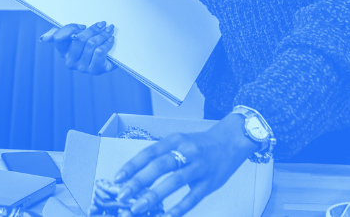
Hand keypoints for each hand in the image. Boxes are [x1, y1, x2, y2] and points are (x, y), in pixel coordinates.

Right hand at [39, 21, 115, 74]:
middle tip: (103, 24)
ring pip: (91, 44)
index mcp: (63, 51)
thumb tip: (43, 39)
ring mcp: (82, 67)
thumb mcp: (75, 35)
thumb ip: (60, 33)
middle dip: (92, 29)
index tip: (82, 26)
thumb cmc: (90, 44)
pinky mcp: (95, 70)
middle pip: (79, 39)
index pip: (59, 38)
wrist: (109, 57)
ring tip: (109, 30)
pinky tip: (110, 39)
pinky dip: (107, 43)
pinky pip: (99, 52)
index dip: (71, 29)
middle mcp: (70, 61)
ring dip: (102, 34)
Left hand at [111, 114, 258, 215]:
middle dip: (139, 181)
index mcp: (175, 140)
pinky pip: (193, 197)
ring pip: (174, 181)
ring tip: (137, 207)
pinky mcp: (210, 182)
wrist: (232, 141)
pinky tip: (166, 216)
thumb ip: (162, 155)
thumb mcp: (180, 141)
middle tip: (122, 195)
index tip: (117, 179)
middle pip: (160, 166)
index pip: (149, 152)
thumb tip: (136, 175)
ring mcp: (199, 167)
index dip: (132, 166)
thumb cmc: (201, 144)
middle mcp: (187, 151)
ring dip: (153, 195)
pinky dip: (178, 207)